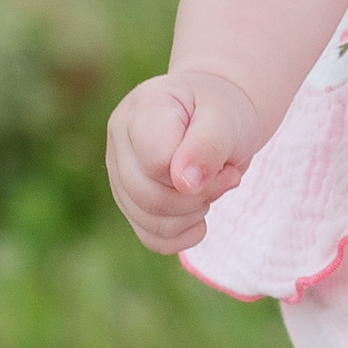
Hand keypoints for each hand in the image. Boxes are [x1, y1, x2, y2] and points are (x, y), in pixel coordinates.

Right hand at [107, 69, 269, 254]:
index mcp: (140, 111)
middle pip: (149, 196)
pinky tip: (200, 216)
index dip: (196, 176)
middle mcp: (119, 142)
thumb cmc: (222, 111)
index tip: (226, 166)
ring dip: (192, 215)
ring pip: (149, 221)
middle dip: (199, 198)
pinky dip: (182, 236)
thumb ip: (207, 146)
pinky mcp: (129, 201)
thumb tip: (185, 184)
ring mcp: (119, 174)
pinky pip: (150, 237)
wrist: (217, 116)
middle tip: (228, 178)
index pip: (156, 164)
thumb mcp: (226, 119)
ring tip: (212, 188)